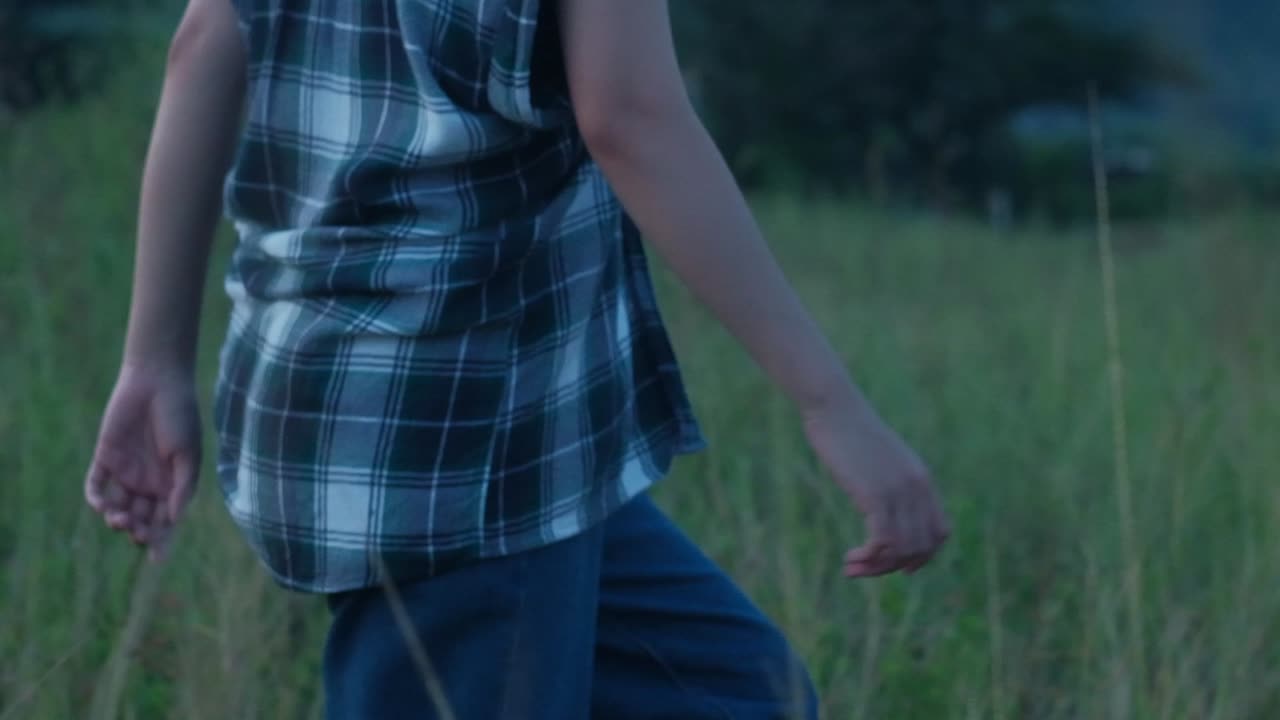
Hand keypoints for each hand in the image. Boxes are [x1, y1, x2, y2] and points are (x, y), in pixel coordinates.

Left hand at [85, 365, 201, 560]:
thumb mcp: (188, 455)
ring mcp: (126, 471)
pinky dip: (96, 498)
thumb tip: (173, 520)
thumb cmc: (180, 416)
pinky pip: (96, 485)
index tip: (156, 560)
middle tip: (136, 532)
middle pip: (141, 518)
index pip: (166, 521)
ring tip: (119, 519)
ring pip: (118, 506)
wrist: (158, 382)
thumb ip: (182, 488)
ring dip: (117, 519)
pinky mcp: (105, 457)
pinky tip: (101, 505)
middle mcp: (149, 482)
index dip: (162, 541)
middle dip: (138, 530)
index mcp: (173, 484)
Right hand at [803, 397, 948, 577]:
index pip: (939, 533)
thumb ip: (889, 478)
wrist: (835, 408)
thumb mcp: (879, 458)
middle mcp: (917, 488)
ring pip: (902, 549)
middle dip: (893, 567)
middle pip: (921, 547)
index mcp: (922, 480)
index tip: (894, 564)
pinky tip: (849, 557)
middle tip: (862, 569)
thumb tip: (880, 502)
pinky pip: (883, 541)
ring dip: (876, 567)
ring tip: (851, 568)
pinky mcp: (877, 495)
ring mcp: (899, 492)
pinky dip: (868, 558)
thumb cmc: (848, 430)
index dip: (921, 556)